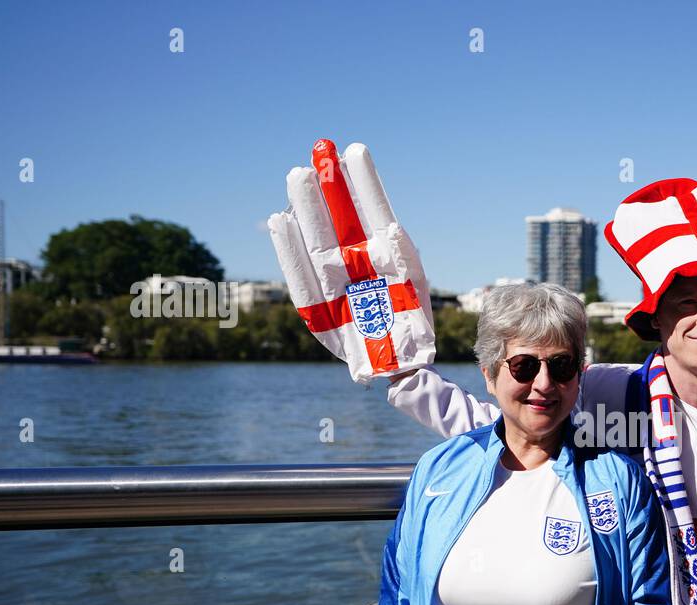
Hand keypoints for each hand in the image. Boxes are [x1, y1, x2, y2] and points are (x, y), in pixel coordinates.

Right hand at [268, 138, 434, 384]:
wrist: (402, 363)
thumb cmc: (413, 323)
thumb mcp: (416, 288)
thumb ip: (407, 259)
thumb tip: (393, 228)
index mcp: (383, 255)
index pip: (372, 211)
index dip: (364, 183)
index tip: (355, 150)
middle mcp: (357, 263)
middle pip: (340, 218)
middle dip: (330, 186)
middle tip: (320, 149)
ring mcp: (337, 283)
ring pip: (318, 239)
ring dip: (307, 208)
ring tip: (298, 174)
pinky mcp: (319, 308)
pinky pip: (301, 276)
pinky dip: (289, 250)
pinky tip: (280, 221)